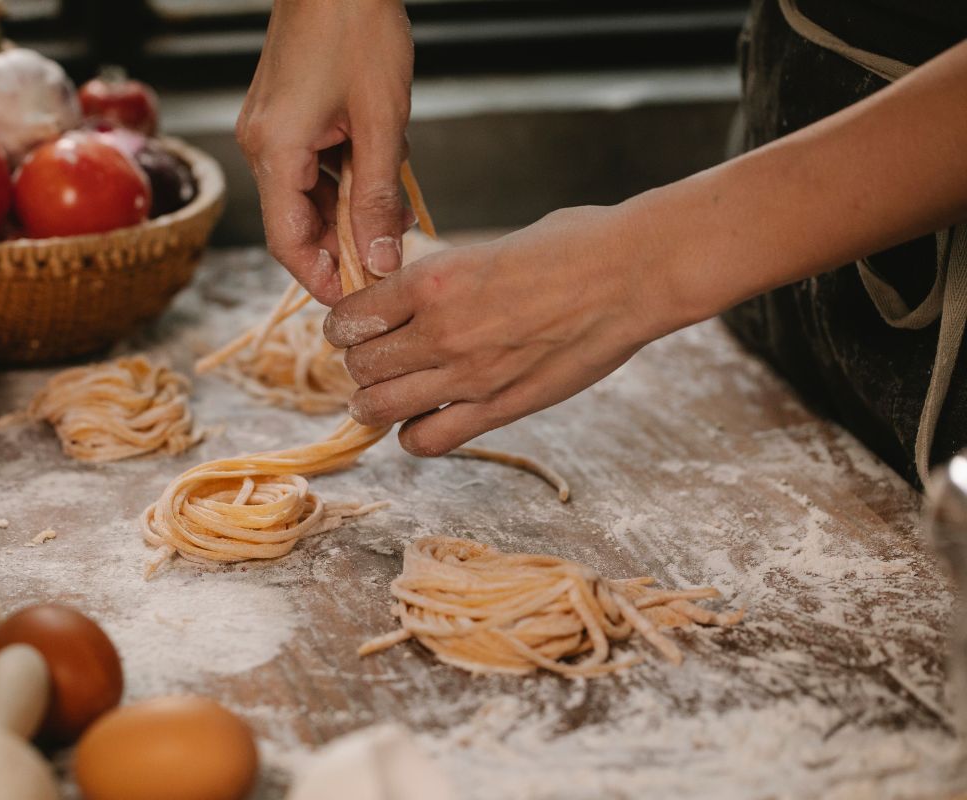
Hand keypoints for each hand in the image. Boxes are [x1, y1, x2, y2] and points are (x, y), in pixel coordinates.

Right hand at [236, 0, 413, 304]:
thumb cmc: (359, 30)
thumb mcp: (382, 123)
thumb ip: (378, 197)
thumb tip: (380, 259)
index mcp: (275, 150)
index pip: (288, 241)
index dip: (321, 277)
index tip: (355, 300)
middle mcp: (261, 144)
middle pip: (296, 222)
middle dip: (342, 246)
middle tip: (388, 261)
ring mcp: (270, 128)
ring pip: (307, 195)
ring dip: (348, 213)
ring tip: (393, 219)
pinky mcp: (284, 114)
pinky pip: (311, 167)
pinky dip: (343, 182)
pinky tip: (379, 180)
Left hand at [324, 205, 685, 455]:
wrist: (633, 273)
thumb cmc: (570, 246)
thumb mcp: (486, 247)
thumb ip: (442, 279)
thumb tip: (411, 298)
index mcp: (432, 279)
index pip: (350, 316)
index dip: (343, 325)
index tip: (352, 328)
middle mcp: (440, 330)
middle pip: (360, 365)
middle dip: (358, 363)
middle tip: (371, 361)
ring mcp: (469, 375)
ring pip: (380, 407)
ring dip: (374, 403)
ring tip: (382, 396)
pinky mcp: (500, 408)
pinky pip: (428, 440)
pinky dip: (413, 435)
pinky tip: (424, 419)